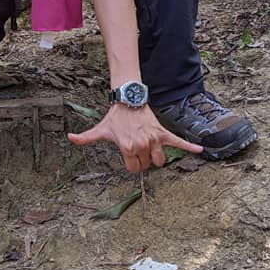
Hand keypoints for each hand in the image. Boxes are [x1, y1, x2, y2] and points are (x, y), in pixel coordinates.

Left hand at [67, 103, 202, 173]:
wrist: (129, 100)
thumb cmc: (115, 117)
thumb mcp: (100, 129)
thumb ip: (85, 137)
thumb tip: (70, 138)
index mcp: (128, 147)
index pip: (133, 169)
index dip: (131, 165)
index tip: (128, 156)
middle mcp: (142, 144)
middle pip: (146, 165)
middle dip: (141, 160)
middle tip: (135, 148)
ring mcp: (154, 139)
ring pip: (160, 160)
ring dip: (155, 157)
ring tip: (148, 148)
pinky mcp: (163, 133)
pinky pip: (178, 142)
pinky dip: (189, 147)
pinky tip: (199, 151)